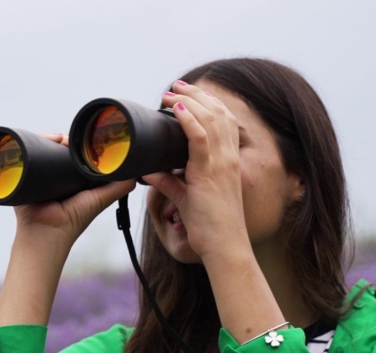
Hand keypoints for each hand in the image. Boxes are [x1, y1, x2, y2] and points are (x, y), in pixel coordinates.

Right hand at [13, 133, 135, 243]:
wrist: (46, 231)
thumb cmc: (72, 220)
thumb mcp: (100, 199)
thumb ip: (118, 187)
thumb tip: (135, 173)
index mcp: (72, 180)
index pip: (77, 155)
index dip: (82, 144)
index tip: (87, 136)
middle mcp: (56, 176)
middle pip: (60, 150)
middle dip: (66, 140)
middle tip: (70, 136)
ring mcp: (39, 174)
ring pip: (44, 150)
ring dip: (50, 141)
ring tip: (58, 138)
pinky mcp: (23, 175)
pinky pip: (26, 155)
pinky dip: (32, 145)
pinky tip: (43, 139)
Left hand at [140, 82, 250, 261]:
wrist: (223, 244)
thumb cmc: (209, 225)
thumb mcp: (186, 197)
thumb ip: (168, 181)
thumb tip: (147, 171)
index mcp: (227, 160)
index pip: (221, 121)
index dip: (205, 103)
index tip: (185, 94)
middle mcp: (228, 157)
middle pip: (217, 113)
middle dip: (196, 95)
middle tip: (176, 85)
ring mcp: (221, 163)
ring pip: (210, 120)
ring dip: (189, 102)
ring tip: (171, 92)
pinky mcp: (210, 172)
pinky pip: (200, 139)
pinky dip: (188, 121)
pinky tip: (177, 110)